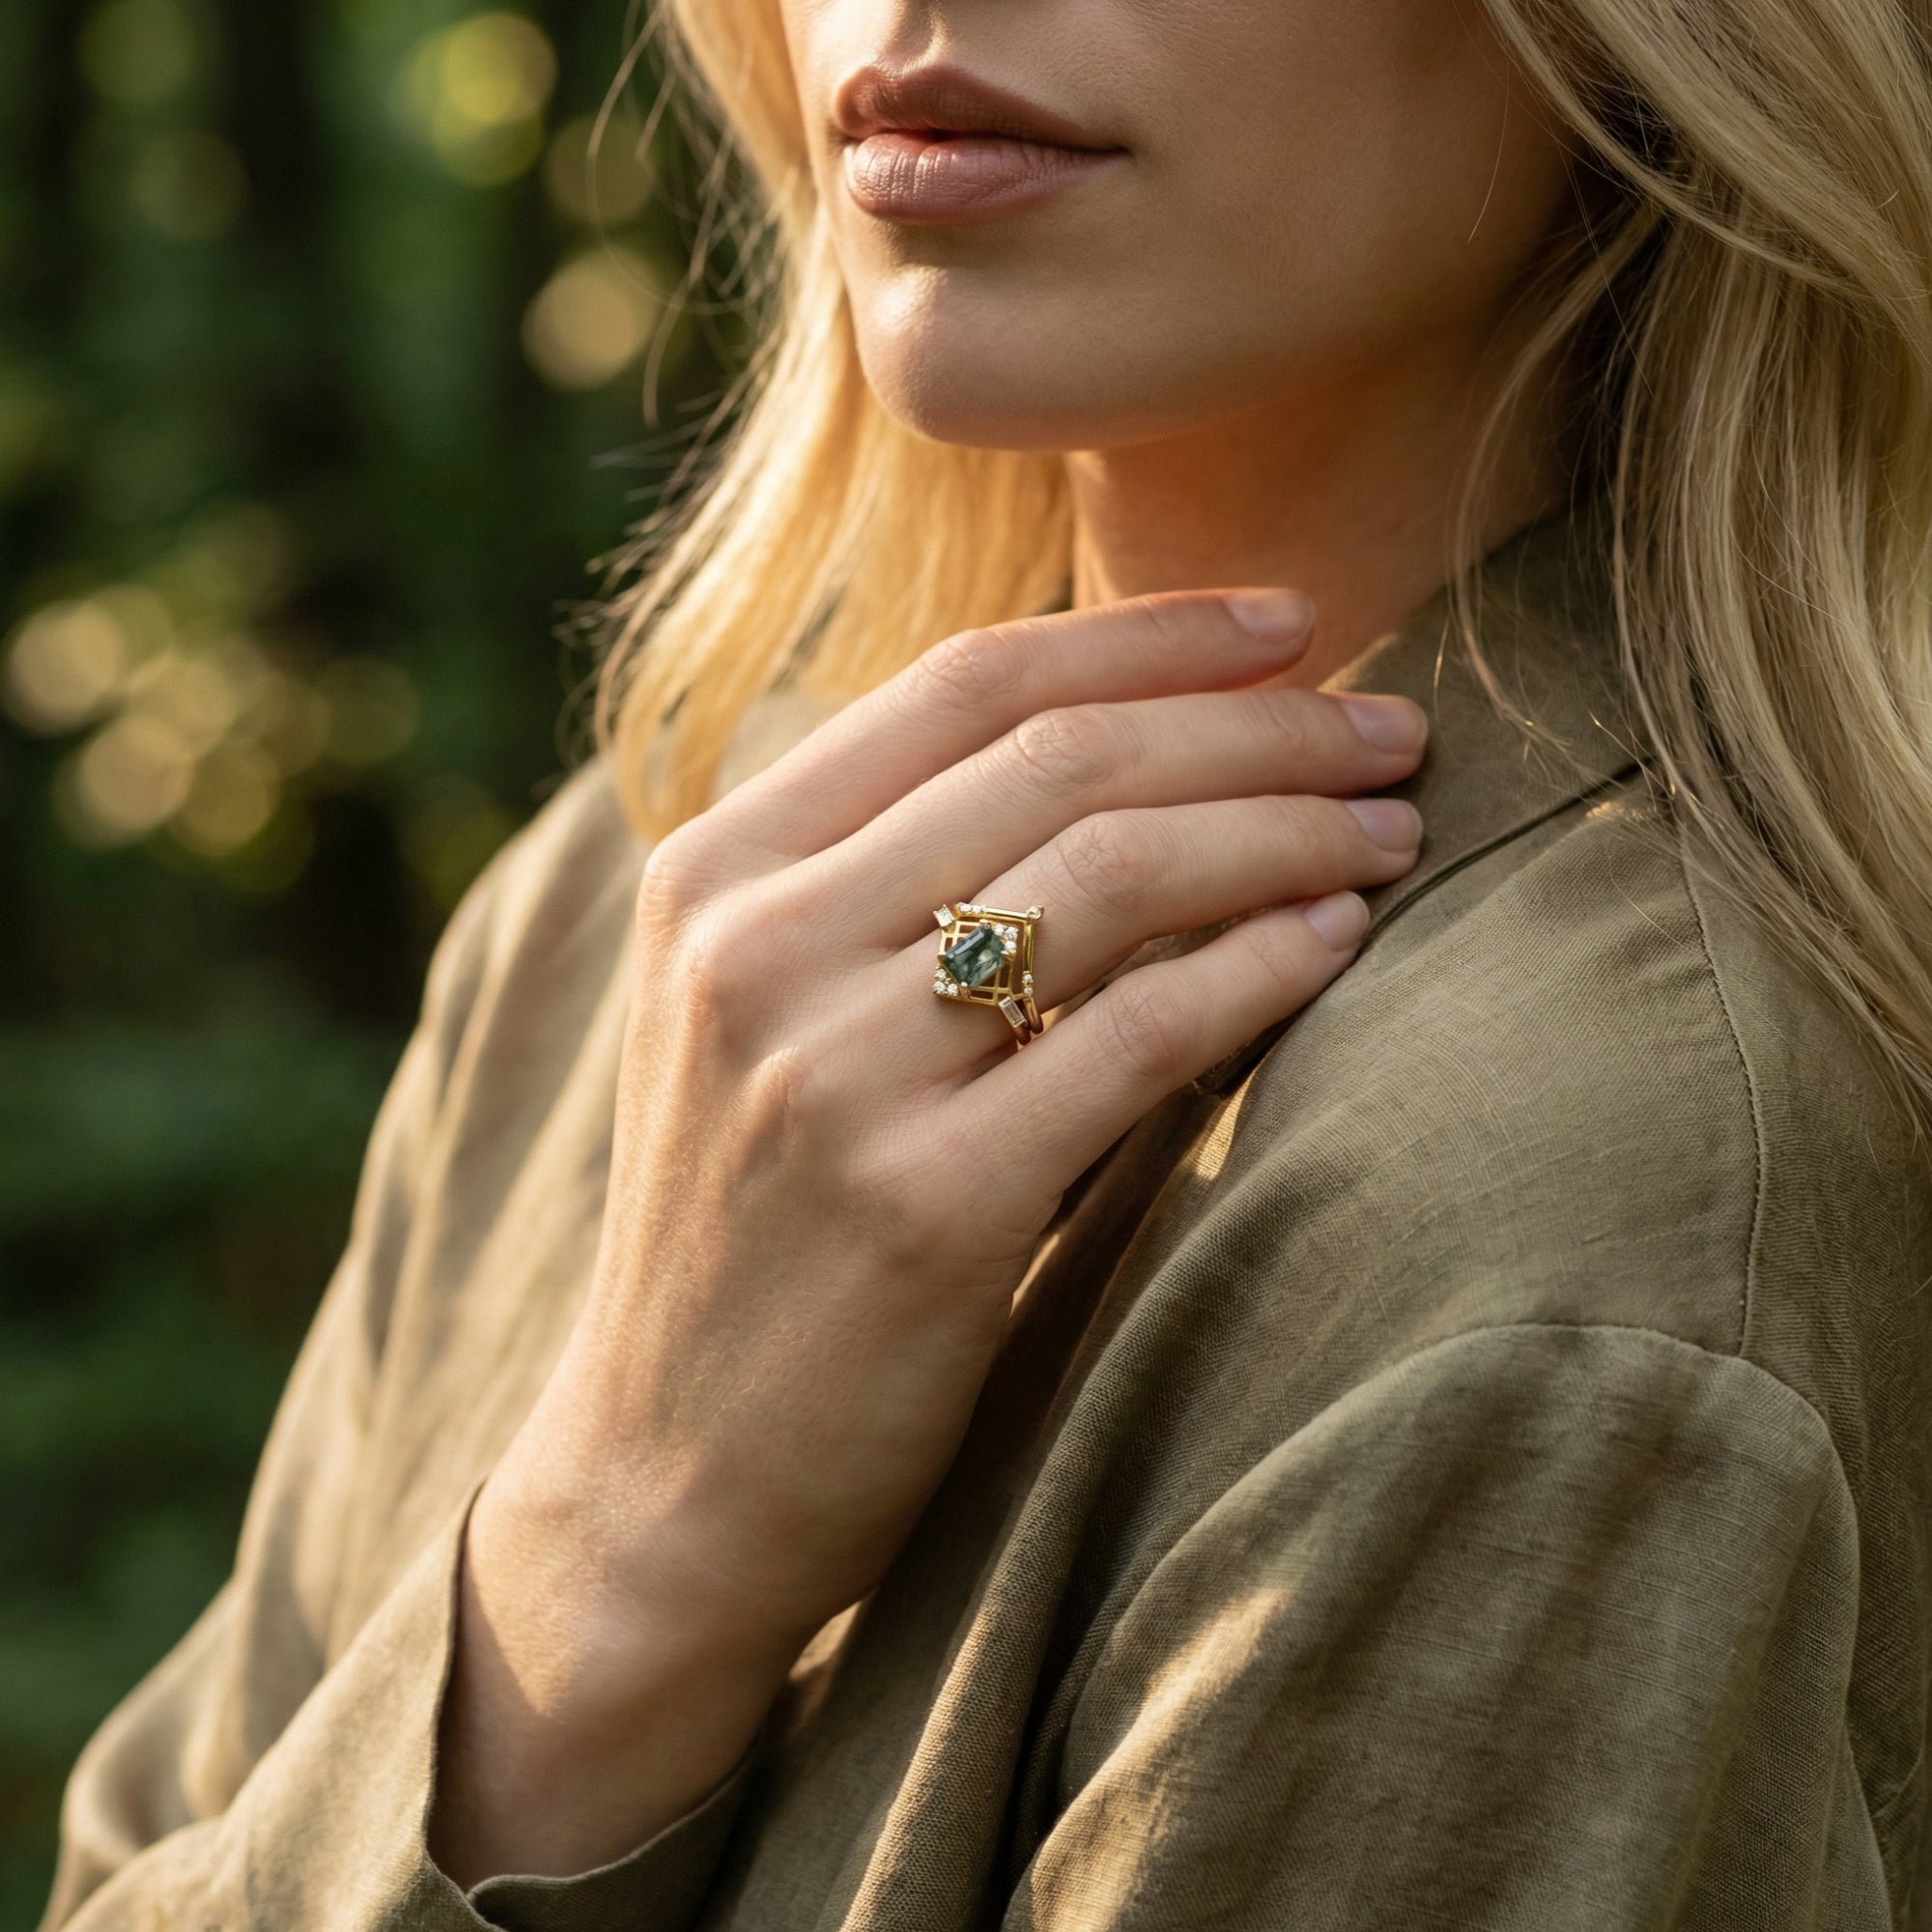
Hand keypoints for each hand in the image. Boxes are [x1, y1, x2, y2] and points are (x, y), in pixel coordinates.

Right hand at [432, 590, 1425, 1882]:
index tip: (1289, 623)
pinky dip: (1259, 971)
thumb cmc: (756, 1227)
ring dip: (1286, 833)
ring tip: (1394, 828)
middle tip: (1390, 727)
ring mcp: (830, 1073)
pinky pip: (1138, 1037)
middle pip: (1058, 760)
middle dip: (1257, 724)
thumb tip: (1128, 745)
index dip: (1146, 634)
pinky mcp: (924, 1206)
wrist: (671, 1475)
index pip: (965, 684)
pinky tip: (1338, 944)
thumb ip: (886, 877)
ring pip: (1113, 875)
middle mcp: (756, 945)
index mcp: (713, 872)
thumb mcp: (764, 1014)